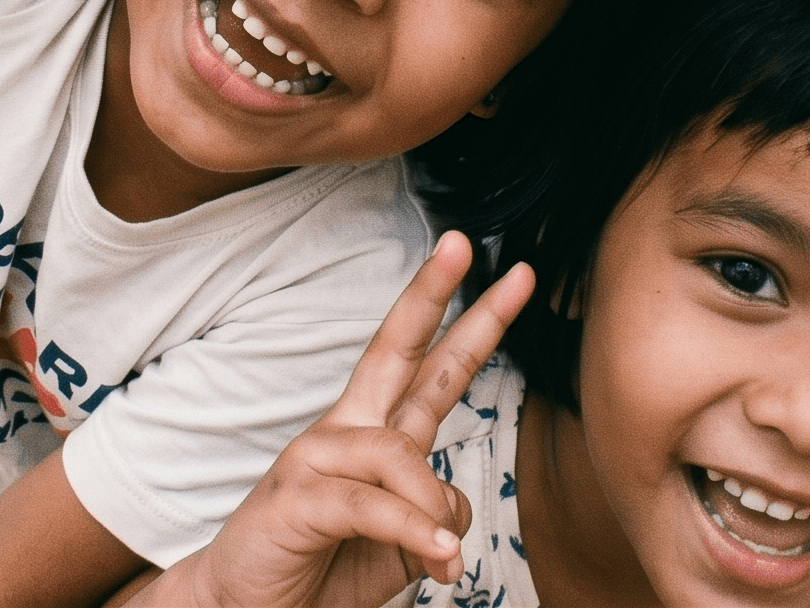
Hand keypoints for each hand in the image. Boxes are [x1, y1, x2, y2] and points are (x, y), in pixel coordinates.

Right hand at [133, 235, 535, 607]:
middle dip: (433, 296)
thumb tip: (452, 512)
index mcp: (375, 434)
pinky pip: (369, 503)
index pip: (429, 366)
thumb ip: (435, 515)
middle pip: (395, 351)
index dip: (473, 321)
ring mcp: (315, 459)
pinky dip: (410, 529)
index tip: (513, 276)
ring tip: (444, 560)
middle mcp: (345, 431)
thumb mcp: (402, 545)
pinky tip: (436, 556)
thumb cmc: (322, 566)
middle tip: (463, 243)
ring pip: (398, 453)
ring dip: (431, 510)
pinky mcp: (295, 500)